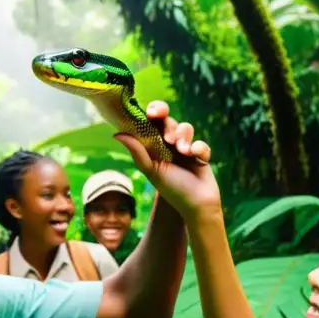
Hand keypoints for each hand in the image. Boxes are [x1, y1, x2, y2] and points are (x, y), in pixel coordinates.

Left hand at [114, 101, 219, 217]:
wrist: (196, 205)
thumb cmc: (172, 189)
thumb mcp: (152, 170)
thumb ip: (137, 152)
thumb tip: (117, 134)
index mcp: (154, 146)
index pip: (152, 122)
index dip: (153, 112)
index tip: (152, 113)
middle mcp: (169, 144)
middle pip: (169, 121)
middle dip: (169, 124)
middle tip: (168, 136)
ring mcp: (186, 148)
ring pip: (186, 128)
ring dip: (183, 137)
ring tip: (183, 151)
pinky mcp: (201, 153)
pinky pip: (200, 142)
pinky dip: (198, 148)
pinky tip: (195, 157)